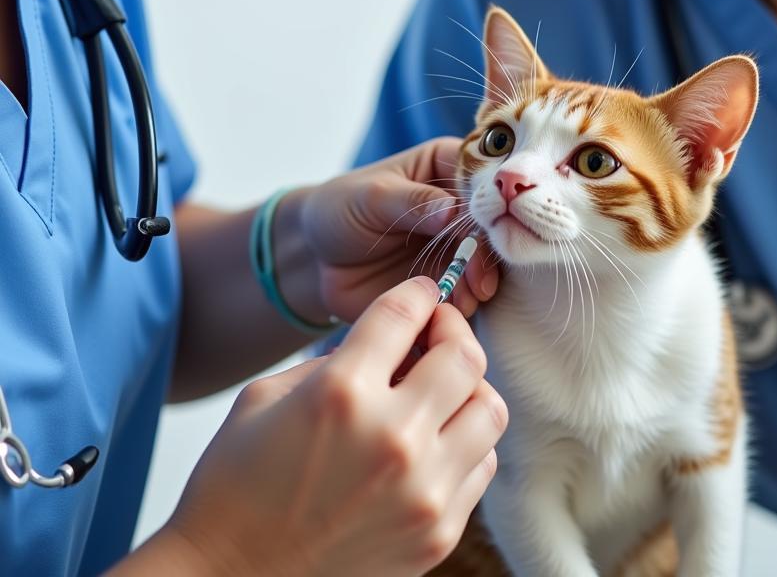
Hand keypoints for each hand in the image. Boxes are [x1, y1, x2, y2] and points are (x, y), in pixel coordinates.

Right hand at [158, 277, 507, 576]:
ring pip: (489, 409)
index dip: (419, 293)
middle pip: (465, 356)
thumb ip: (337, 358)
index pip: (407, 313)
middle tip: (435, 334)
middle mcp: (393, 437)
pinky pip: (483, 464)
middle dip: (452, 331)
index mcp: (343, 392)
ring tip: (440, 390)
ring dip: (467, 389)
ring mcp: (423, 490)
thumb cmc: (237, 486)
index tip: (422, 295)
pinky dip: (467, 442)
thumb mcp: (268, 397)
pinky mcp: (438, 533)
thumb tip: (392, 338)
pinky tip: (436, 440)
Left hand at [298, 137, 498, 323]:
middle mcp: (460, 206)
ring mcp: (457, 245)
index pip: (483, 177)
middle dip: (488, 250)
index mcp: (446, 168)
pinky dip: (466, 303)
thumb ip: (410, 201)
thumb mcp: (371, 197)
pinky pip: (467, 292)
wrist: (316, 258)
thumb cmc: (340, 209)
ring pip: (486, 262)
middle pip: (492, 224)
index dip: (490, 199)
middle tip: (480, 277)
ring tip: (469, 298)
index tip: (487, 225)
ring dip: (481, 282)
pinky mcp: (449, 279)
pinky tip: (455, 310)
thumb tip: (451, 211)